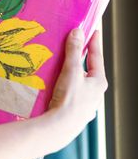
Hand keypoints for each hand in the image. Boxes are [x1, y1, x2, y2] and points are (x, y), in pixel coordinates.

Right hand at [48, 29, 107, 143]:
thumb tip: (77, 32)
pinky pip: (72, 94)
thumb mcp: (71, 71)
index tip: (94, 31)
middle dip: (82, 59)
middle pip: (89, 71)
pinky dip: (67, 87)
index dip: (94, 42)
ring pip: (80, 84)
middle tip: (76, 47)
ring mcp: (86, 104)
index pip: (96, 57)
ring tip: (63, 68)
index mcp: (98, 82)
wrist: (58, 127)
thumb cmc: (68, 99)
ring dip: (74, 75)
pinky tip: (59, 88)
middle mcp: (95, 94)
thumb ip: (74, 51)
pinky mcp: (75, 112)